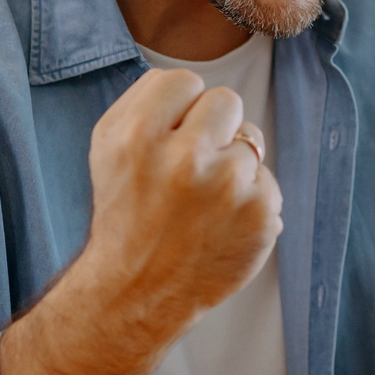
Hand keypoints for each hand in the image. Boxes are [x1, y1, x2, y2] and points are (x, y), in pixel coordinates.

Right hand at [0, 67, 280, 374]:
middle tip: (188, 167)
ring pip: (250, 140)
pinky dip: (249, 199)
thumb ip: (149, 102)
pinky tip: (220, 225)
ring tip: (201, 202)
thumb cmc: (125, 213)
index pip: (184, 81)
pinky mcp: (262, 215)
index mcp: (138, 136)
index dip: (178, 109)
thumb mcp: (108, 148)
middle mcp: (185, 159)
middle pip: (226, 101)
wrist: (138, 293)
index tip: (168, 136)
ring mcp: (229, 189)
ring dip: (231, 164)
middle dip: (211, 128)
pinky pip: (266, 180)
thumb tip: (197, 84)